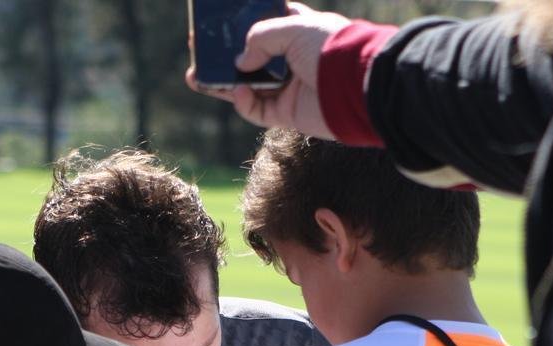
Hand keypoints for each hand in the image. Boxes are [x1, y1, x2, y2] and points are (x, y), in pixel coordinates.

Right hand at [186, 3, 349, 138]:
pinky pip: (257, 110)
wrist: (356, 88)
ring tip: (196, 77)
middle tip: (199, 54)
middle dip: (224, 57)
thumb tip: (239, 62)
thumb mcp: (292, 28)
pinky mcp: (287, 114)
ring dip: (222, 83)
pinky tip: (238, 93)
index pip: (266, 25)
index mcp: (298, 31)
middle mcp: (292, 60)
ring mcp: (288, 87)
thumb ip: (260, 38)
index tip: (218, 26)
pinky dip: (244, 103)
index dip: (241, 25)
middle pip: (250, 58)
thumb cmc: (330, 49)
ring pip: (247, 86)